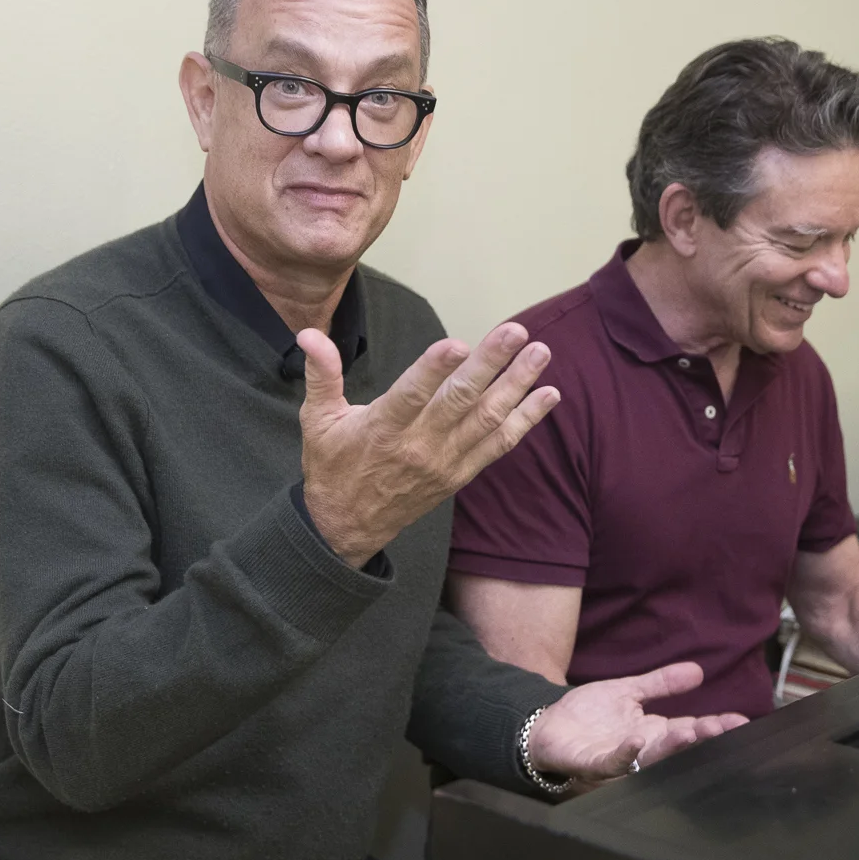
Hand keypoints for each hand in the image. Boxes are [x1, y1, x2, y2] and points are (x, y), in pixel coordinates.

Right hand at [299, 322, 559, 567]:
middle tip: (516, 331)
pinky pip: (499, 445)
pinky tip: (549, 395)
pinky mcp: (461, 474)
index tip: (458, 343)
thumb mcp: (317, 420)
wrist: (346, 528)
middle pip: (460, 401)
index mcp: (382, 428)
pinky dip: (525, 420)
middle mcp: (418, 446)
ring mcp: (445, 462)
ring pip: (487, 420)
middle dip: (490, 364)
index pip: (411, 395)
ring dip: (517, 386)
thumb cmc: (332, 466)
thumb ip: (322, 374)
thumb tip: (309, 333)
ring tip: (540, 352)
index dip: (434, 370)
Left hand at [527, 662, 748, 779]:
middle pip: (677, 746)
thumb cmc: (586, 714)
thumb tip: (697, 671)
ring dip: (671, 747)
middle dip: (700, 737)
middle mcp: (641, 748)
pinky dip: (627, 753)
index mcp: (652, 731)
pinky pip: (613, 762)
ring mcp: (619, 758)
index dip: (715, 726)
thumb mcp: (628, 690)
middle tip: (721, 727)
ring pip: (651, 757)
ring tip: (690, 732)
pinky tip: (638, 740)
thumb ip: (661, 683)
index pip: (690, 729)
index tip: (741, 721)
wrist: (545, 726)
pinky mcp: (594, 764)